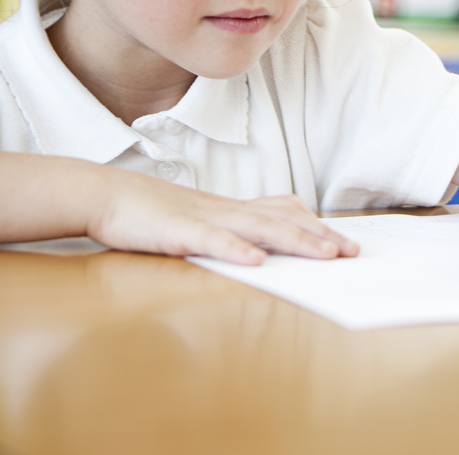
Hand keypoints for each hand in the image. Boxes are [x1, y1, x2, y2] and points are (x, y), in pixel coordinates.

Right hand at [88, 173, 359, 264]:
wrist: (107, 195)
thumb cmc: (154, 213)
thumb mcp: (200, 220)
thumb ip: (231, 230)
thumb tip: (263, 248)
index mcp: (232, 208)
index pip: (284, 211)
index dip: (316, 226)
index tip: (344, 242)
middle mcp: (226, 209)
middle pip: (282, 219)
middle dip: (319, 236)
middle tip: (350, 253)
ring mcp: (204, 218)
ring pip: (258, 228)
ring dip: (294, 241)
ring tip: (324, 255)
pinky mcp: (179, 230)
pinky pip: (212, 241)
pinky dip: (236, 250)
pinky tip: (257, 262)